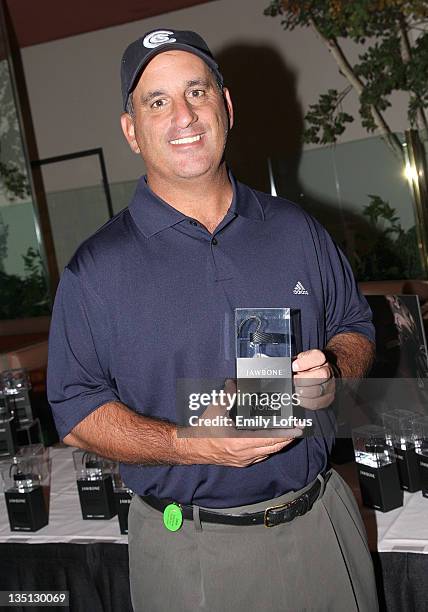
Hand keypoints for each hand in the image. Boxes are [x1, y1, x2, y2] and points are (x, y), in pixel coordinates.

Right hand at [176, 379, 301, 466]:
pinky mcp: (241, 462)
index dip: (286, 434)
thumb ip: (227, 395)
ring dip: (280, 444)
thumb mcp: (215, 410)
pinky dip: (270, 448)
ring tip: (290, 434)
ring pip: (269, 453)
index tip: (297, 428)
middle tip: (299, 429)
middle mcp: (245, 454)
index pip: (270, 439)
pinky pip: (261, 456)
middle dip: (288, 438)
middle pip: (274, 447)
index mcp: (240, 441)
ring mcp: (244, 460)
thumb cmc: (203, 430)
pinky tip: (274, 442)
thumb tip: (234, 382)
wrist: (192, 448)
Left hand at [292, 349, 335, 409]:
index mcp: (320, 359)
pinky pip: (317, 402)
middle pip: (322, 375)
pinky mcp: (328, 398)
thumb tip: (289, 367)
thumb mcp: (299, 360)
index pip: (318, 357)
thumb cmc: (303, 368)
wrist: (313, 376)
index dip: (304, 363)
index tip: (294, 367)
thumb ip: (295, 362)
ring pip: (319, 390)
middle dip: (304, 380)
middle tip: (294, 381)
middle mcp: (328, 371)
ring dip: (304, 391)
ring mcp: (330, 385)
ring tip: (296, 390)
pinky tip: (299, 398)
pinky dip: (305, 401)